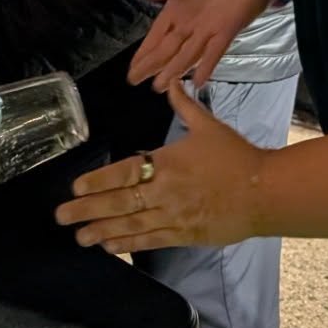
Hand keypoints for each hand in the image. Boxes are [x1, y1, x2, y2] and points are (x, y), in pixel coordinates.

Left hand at [56, 82, 265, 251]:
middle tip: (61, 216)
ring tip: (78, 236)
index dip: (97, 181)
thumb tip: (172, 82)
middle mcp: (165, 192)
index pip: (124, 172)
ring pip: (132, 226)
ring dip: (102, 231)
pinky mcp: (186, 236)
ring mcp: (175, 217)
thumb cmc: (236, 157)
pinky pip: (152, 241)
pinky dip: (129, 244)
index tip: (75, 187)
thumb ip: (184, 105)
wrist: (266, 192)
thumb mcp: (208, 126)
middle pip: (120, 202)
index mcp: (167, 163)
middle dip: (87, 210)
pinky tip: (109, 246)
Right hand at [129, 0, 280, 90]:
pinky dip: (206, 67)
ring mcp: (208, 29)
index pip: (156, 35)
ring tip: (158, 87)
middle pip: (166, 49)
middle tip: (135, 82)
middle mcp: (189, 23)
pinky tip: (196, 83)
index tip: (132, 68)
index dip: (144, 51)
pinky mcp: (227, 31)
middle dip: (151, 66)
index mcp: (177, 8)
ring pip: (186, 55)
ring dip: (173, 71)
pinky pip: (215, 53)